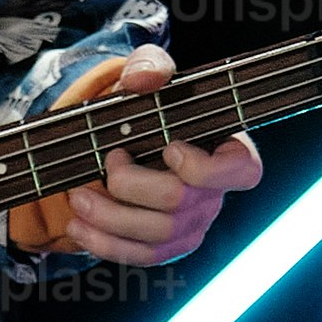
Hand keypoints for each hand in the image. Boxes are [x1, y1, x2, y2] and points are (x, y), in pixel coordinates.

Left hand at [39, 51, 263, 268]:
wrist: (124, 141)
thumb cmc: (147, 107)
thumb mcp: (147, 75)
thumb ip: (150, 65)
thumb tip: (142, 80)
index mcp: (228, 152)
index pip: (242, 172)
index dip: (205, 168)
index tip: (168, 148)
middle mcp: (215, 194)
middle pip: (179, 202)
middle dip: (132, 185)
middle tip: (107, 162)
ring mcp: (192, 225)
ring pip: (155, 234)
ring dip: (108, 217)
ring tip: (78, 197)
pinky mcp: (165, 247)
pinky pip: (140, 256)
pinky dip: (103, 244)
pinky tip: (78, 227)